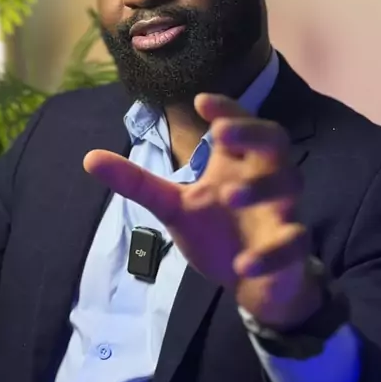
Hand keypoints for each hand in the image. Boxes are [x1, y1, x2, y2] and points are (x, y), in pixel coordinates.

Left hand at [84, 94, 321, 329]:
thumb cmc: (217, 232)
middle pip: (274, 139)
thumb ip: (138, 182)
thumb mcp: (173, 206)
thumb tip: (89, 158)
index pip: (239, 121)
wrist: (254, 280)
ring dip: (261, 187)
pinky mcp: (290, 245)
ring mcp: (283, 209)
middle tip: (222, 132)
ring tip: (228, 193)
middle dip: (252, 131)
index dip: (226, 108)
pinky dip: (270, 254)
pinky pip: (291, 242)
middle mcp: (265, 176)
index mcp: (237, 161)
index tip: (200, 101)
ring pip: (289, 185)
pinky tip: (242, 265)